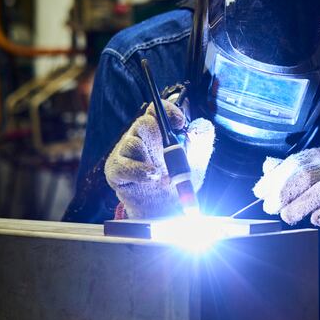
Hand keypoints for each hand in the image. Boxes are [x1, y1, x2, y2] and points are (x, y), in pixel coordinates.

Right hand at [104, 101, 214, 217]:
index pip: (157, 110)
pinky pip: (123, 165)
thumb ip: (201, 140)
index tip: (181, 123)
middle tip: (169, 150)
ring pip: (132, 142)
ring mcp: (126, 153)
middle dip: (157, 133)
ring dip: (148, 156)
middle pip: (143, 123)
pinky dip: (139, 171)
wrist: (167, 208)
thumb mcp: (197, 160)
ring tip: (162, 172)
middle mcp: (140, 138)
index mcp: (158, 131)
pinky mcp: (117, 170)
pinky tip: (152, 175)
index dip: (168, 111)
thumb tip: (203, 125)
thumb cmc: (179, 180)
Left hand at [252, 147, 319, 226]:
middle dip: (284, 194)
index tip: (260, 193)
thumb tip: (266, 167)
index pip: (292, 164)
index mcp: (317, 156)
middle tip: (272, 208)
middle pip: (304, 176)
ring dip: (300, 207)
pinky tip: (316, 219)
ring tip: (288, 217)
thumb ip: (288, 169)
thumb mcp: (312, 169)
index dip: (273, 179)